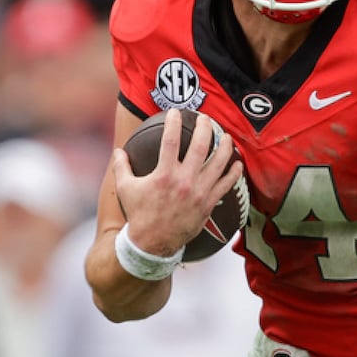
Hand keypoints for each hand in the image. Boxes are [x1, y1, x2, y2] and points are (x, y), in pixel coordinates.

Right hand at [111, 109, 242, 254]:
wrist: (153, 244)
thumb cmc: (139, 214)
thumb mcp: (125, 189)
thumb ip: (122, 167)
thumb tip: (118, 151)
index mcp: (164, 174)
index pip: (170, 140)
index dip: (174, 123)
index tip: (176, 112)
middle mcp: (184, 181)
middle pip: (201, 147)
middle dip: (205, 128)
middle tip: (207, 118)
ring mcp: (199, 192)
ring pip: (218, 164)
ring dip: (225, 147)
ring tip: (227, 136)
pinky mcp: (209, 204)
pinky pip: (226, 185)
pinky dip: (234, 173)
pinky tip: (237, 163)